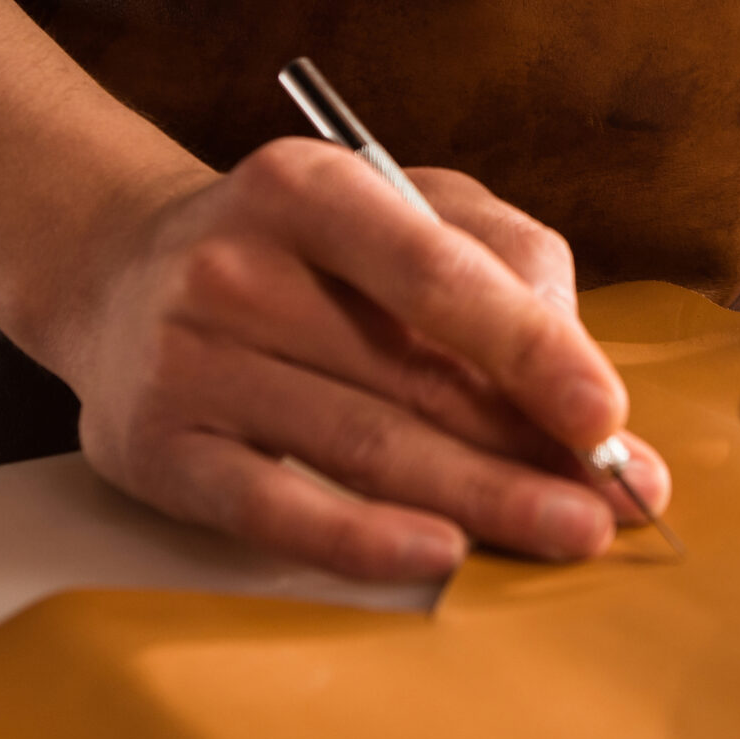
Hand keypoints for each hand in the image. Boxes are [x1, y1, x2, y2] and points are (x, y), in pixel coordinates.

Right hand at [39, 140, 671, 581]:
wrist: (123, 273)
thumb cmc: (304, 247)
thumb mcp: (407, 203)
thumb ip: (506, 262)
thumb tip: (581, 376)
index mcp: (309, 187)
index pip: (436, 274)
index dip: (530, 350)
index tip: (604, 415)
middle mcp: (236, 266)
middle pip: (410, 377)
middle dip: (528, 450)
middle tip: (616, 502)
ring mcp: (188, 360)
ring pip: (362, 448)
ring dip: (480, 500)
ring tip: (568, 533)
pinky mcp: (157, 447)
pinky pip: (273, 508)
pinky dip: (362, 537)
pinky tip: (441, 551)